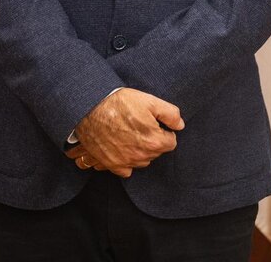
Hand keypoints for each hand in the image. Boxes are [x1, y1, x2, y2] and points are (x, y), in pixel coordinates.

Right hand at [65, 88, 183, 177]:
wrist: (90, 108)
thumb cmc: (119, 103)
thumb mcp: (149, 101)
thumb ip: (170, 114)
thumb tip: (180, 125)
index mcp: (154, 141)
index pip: (171, 142)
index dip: (164, 130)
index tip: (155, 122)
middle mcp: (142, 156)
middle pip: (156, 152)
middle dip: (153, 140)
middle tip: (140, 124)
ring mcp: (126, 162)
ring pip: (142, 160)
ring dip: (140, 150)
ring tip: (130, 133)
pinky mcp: (112, 165)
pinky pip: (126, 169)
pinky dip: (126, 160)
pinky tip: (122, 146)